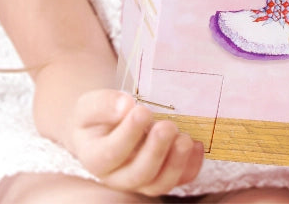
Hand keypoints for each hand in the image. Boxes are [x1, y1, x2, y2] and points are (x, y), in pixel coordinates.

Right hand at [68, 88, 203, 195]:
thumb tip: (125, 106)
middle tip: (168, 127)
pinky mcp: (162, 176)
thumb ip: (103, 105)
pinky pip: (180, 179)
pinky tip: (197, 145)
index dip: (128, 134)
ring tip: (185, 139)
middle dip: (155, 152)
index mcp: (95, 158)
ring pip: (159, 184)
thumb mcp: (90, 105)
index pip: (111, 153)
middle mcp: (118, 176)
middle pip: (138, 174)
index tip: (142, 111)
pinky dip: (191, 166)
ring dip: (175, 163)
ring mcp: (142, 180)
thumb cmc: (98, 116)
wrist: (107, 127)